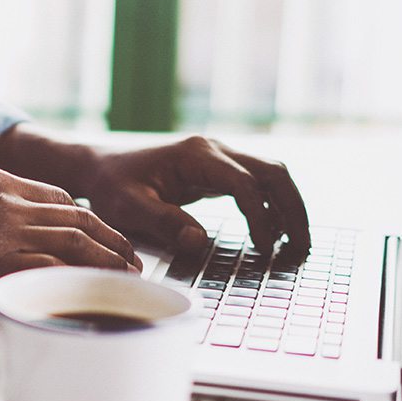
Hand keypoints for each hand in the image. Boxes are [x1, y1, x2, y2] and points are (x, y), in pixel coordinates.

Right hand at [0, 168, 140, 304]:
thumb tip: (22, 238)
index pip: (60, 198)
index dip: (91, 221)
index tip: (106, 239)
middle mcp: (4, 199)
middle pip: (78, 218)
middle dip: (112, 240)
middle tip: (132, 261)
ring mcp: (0, 229)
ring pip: (74, 242)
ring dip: (108, 262)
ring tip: (127, 278)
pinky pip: (51, 269)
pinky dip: (81, 281)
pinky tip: (95, 292)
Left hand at [83, 137, 310, 253]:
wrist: (98, 167)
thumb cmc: (110, 186)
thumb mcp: (128, 207)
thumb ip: (164, 223)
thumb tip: (200, 243)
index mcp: (196, 155)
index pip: (245, 184)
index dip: (260, 218)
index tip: (266, 250)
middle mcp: (213, 150)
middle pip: (272, 172)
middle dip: (293, 209)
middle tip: (303, 248)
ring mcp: (217, 158)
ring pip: (270, 175)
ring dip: (288, 207)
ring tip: (297, 245)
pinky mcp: (215, 171)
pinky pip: (255, 184)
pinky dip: (271, 207)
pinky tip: (274, 234)